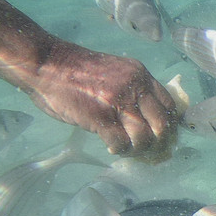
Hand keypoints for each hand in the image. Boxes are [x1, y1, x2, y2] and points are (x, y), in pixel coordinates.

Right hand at [30, 40, 177, 161]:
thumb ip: (133, 90)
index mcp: (140, 76)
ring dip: (138, 150)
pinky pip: (121, 143)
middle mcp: (135, 87)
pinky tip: (112, 147)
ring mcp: (118, 102)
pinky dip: (120, 150)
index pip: (170, 105)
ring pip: (145, 137)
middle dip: (159, 143)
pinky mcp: (100, 116)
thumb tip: (148, 120)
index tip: (161, 137)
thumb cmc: (76, 72)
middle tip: (148, 151)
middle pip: (163, 125)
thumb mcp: (116, 73)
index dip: (169, 126)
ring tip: (126, 149)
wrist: (45, 63)